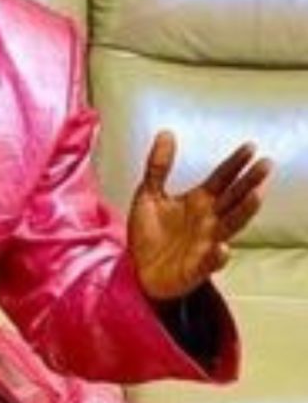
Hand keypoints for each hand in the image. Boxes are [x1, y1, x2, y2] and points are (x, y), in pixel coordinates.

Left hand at [128, 130, 271, 300]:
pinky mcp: (196, 267)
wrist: (137, 269)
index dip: (235, 164)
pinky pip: (210, 262)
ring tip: (257, 195)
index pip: (221, 179)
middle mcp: (208, 220)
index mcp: (198, 202)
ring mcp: (205, 243)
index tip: (251, 146)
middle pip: (233, 198)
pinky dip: (218, 256)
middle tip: (266, 164)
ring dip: (244, 212)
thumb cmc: (149, 232)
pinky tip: (223, 247)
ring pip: (230, 226)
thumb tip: (166, 132)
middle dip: (249, 182)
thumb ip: (158, 166)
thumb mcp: (149, 194)